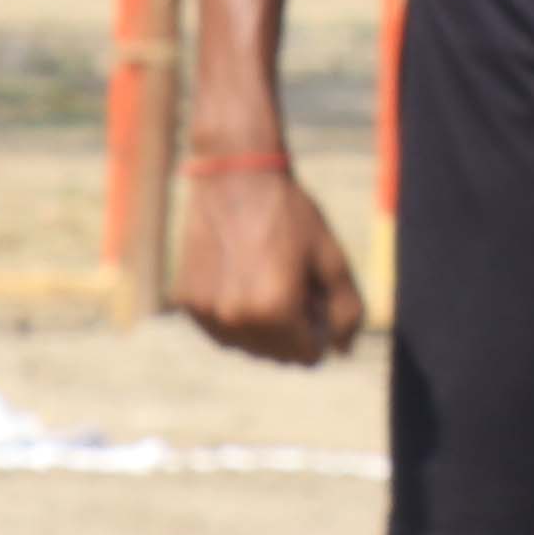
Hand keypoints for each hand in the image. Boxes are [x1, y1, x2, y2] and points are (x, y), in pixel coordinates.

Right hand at [174, 152, 365, 363]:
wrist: (235, 178)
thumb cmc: (290, 216)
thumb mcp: (332, 259)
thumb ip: (347, 311)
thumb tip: (342, 352)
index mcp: (276, 312)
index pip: (307, 356)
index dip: (317, 329)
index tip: (313, 298)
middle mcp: (236, 320)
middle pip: (276, 355)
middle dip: (290, 330)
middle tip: (291, 283)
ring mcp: (207, 313)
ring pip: (245, 346)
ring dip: (260, 327)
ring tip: (265, 277)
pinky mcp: (187, 301)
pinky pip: (218, 328)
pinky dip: (233, 315)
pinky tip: (241, 278)